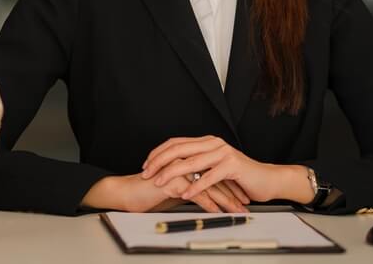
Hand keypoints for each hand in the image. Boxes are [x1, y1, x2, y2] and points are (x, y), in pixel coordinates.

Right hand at [81, 173, 248, 212]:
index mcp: (185, 162)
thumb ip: (189, 188)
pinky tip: (218, 211)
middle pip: (214, 177)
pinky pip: (194, 193)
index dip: (228, 184)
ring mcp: (178, 171)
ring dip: (224, 199)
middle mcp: (184, 163)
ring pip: (208, 185)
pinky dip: (208, 203)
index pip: (213, 172)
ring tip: (236, 210)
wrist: (128, 193)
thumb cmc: (148, 192)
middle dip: (231, 192)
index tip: (241, 195)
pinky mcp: (172, 182)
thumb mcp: (174, 190)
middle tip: (244, 203)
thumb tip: (207, 195)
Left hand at [141, 135, 313, 203]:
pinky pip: (209, 177)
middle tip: (146, 173)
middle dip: (160, 162)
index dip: (158, 153)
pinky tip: (186, 195)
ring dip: (173, 174)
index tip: (146, 165)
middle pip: (179, 149)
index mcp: (207, 142)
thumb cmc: (241, 178)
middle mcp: (213, 144)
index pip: (176, 143)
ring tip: (160, 183)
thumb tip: (173, 172)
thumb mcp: (215, 169)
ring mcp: (223, 153)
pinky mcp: (232, 166)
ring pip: (192, 162)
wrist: (268, 180)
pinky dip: (196, 186)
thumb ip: (198, 167)